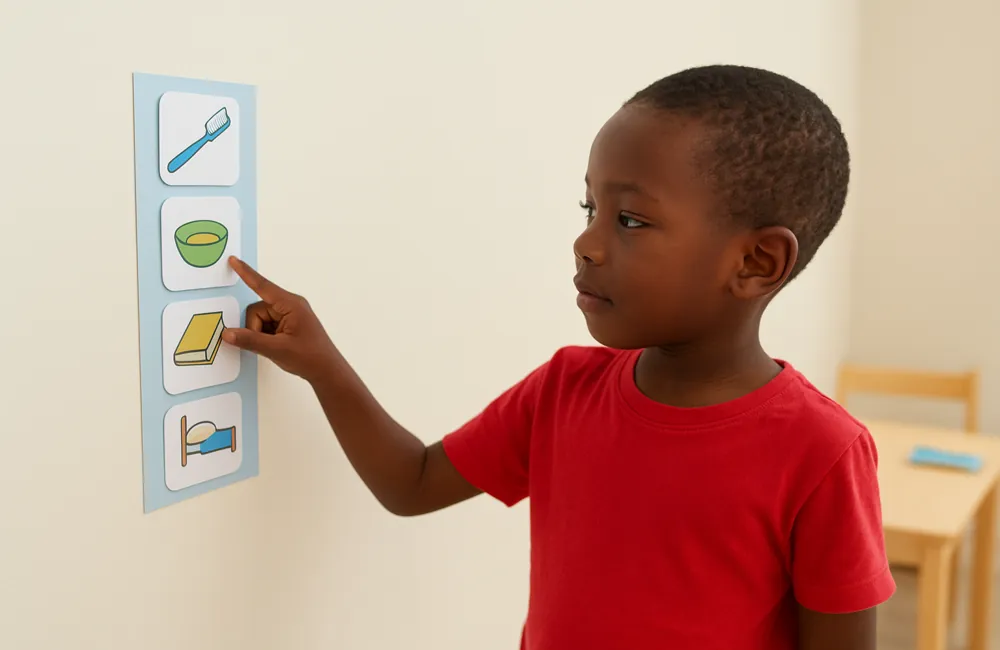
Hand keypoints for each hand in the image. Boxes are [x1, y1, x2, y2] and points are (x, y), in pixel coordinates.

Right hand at [222, 256, 339, 382]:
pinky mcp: (288, 324)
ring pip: (259, 319)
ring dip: (260, 334)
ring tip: (276, 347)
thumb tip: (227, 334)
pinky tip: (276, 346)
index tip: (234, 261)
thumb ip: (250, 340)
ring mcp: (289, 315)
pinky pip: (266, 326)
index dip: (246, 273)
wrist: (327, 370)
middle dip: (255, 328)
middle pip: (257, 310)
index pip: (263, 286)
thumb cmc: (309, 357)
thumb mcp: (277, 349)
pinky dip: (265, 336)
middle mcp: (290, 305)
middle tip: (268, 344)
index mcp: (291, 304)